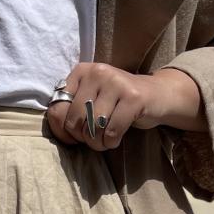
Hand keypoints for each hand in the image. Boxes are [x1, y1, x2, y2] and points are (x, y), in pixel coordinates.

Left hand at [44, 63, 204, 149]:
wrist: (156, 94)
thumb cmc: (117, 102)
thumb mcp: (91, 99)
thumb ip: (70, 110)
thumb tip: (59, 130)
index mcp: (81, 71)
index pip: (57, 107)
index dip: (62, 130)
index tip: (74, 136)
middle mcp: (98, 72)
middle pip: (75, 120)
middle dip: (83, 137)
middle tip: (93, 138)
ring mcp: (116, 82)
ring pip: (93, 128)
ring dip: (98, 143)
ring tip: (104, 140)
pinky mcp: (134, 97)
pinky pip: (111, 132)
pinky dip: (111, 142)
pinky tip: (115, 139)